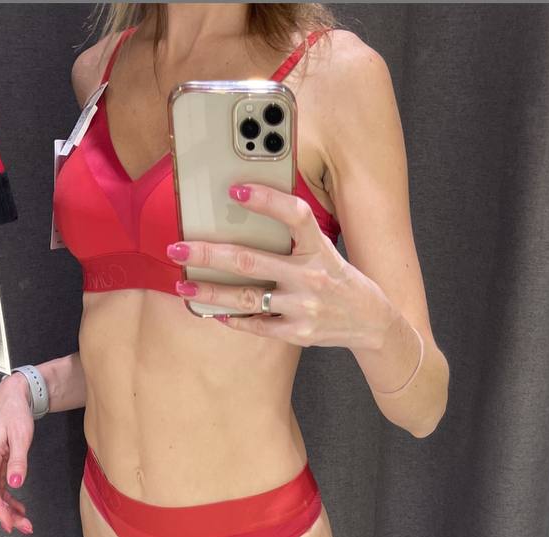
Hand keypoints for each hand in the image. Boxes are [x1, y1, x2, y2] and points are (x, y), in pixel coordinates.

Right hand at [0, 374, 34, 534]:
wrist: (12, 398)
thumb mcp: (21, 436)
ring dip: (9, 509)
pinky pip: (0, 487)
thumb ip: (18, 461)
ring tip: (25, 522)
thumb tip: (15, 484)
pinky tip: (20, 507)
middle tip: (24, 527)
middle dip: (6, 514)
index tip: (9, 524)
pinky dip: (9, 499)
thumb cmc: (14, 413)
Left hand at [166, 182, 389, 348]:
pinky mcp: (297, 333)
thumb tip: (246, 220)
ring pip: (246, 298)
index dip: (267, 201)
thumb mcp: (326, 251)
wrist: (370, 322)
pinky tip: (213, 311)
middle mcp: (310, 277)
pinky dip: (233, 319)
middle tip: (177, 247)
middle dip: (208, 253)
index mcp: (319, 249)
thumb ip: (294, 239)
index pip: (295, 216)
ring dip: (210, 291)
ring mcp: (303, 308)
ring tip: (183, 285)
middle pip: (250, 261)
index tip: (236, 190)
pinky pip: (257, 326)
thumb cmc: (339, 280)